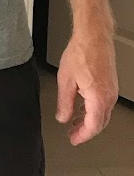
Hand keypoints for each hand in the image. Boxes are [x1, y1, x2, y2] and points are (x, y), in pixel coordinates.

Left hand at [56, 29, 117, 144]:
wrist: (93, 36)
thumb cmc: (81, 53)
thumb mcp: (66, 80)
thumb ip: (64, 103)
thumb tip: (63, 117)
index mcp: (98, 99)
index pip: (92, 127)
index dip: (82, 136)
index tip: (73, 139)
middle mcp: (109, 96)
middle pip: (99, 122)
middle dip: (85, 130)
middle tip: (73, 133)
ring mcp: (112, 90)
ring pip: (102, 113)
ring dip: (89, 120)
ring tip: (75, 120)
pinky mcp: (111, 83)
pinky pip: (104, 103)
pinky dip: (94, 109)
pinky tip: (83, 106)